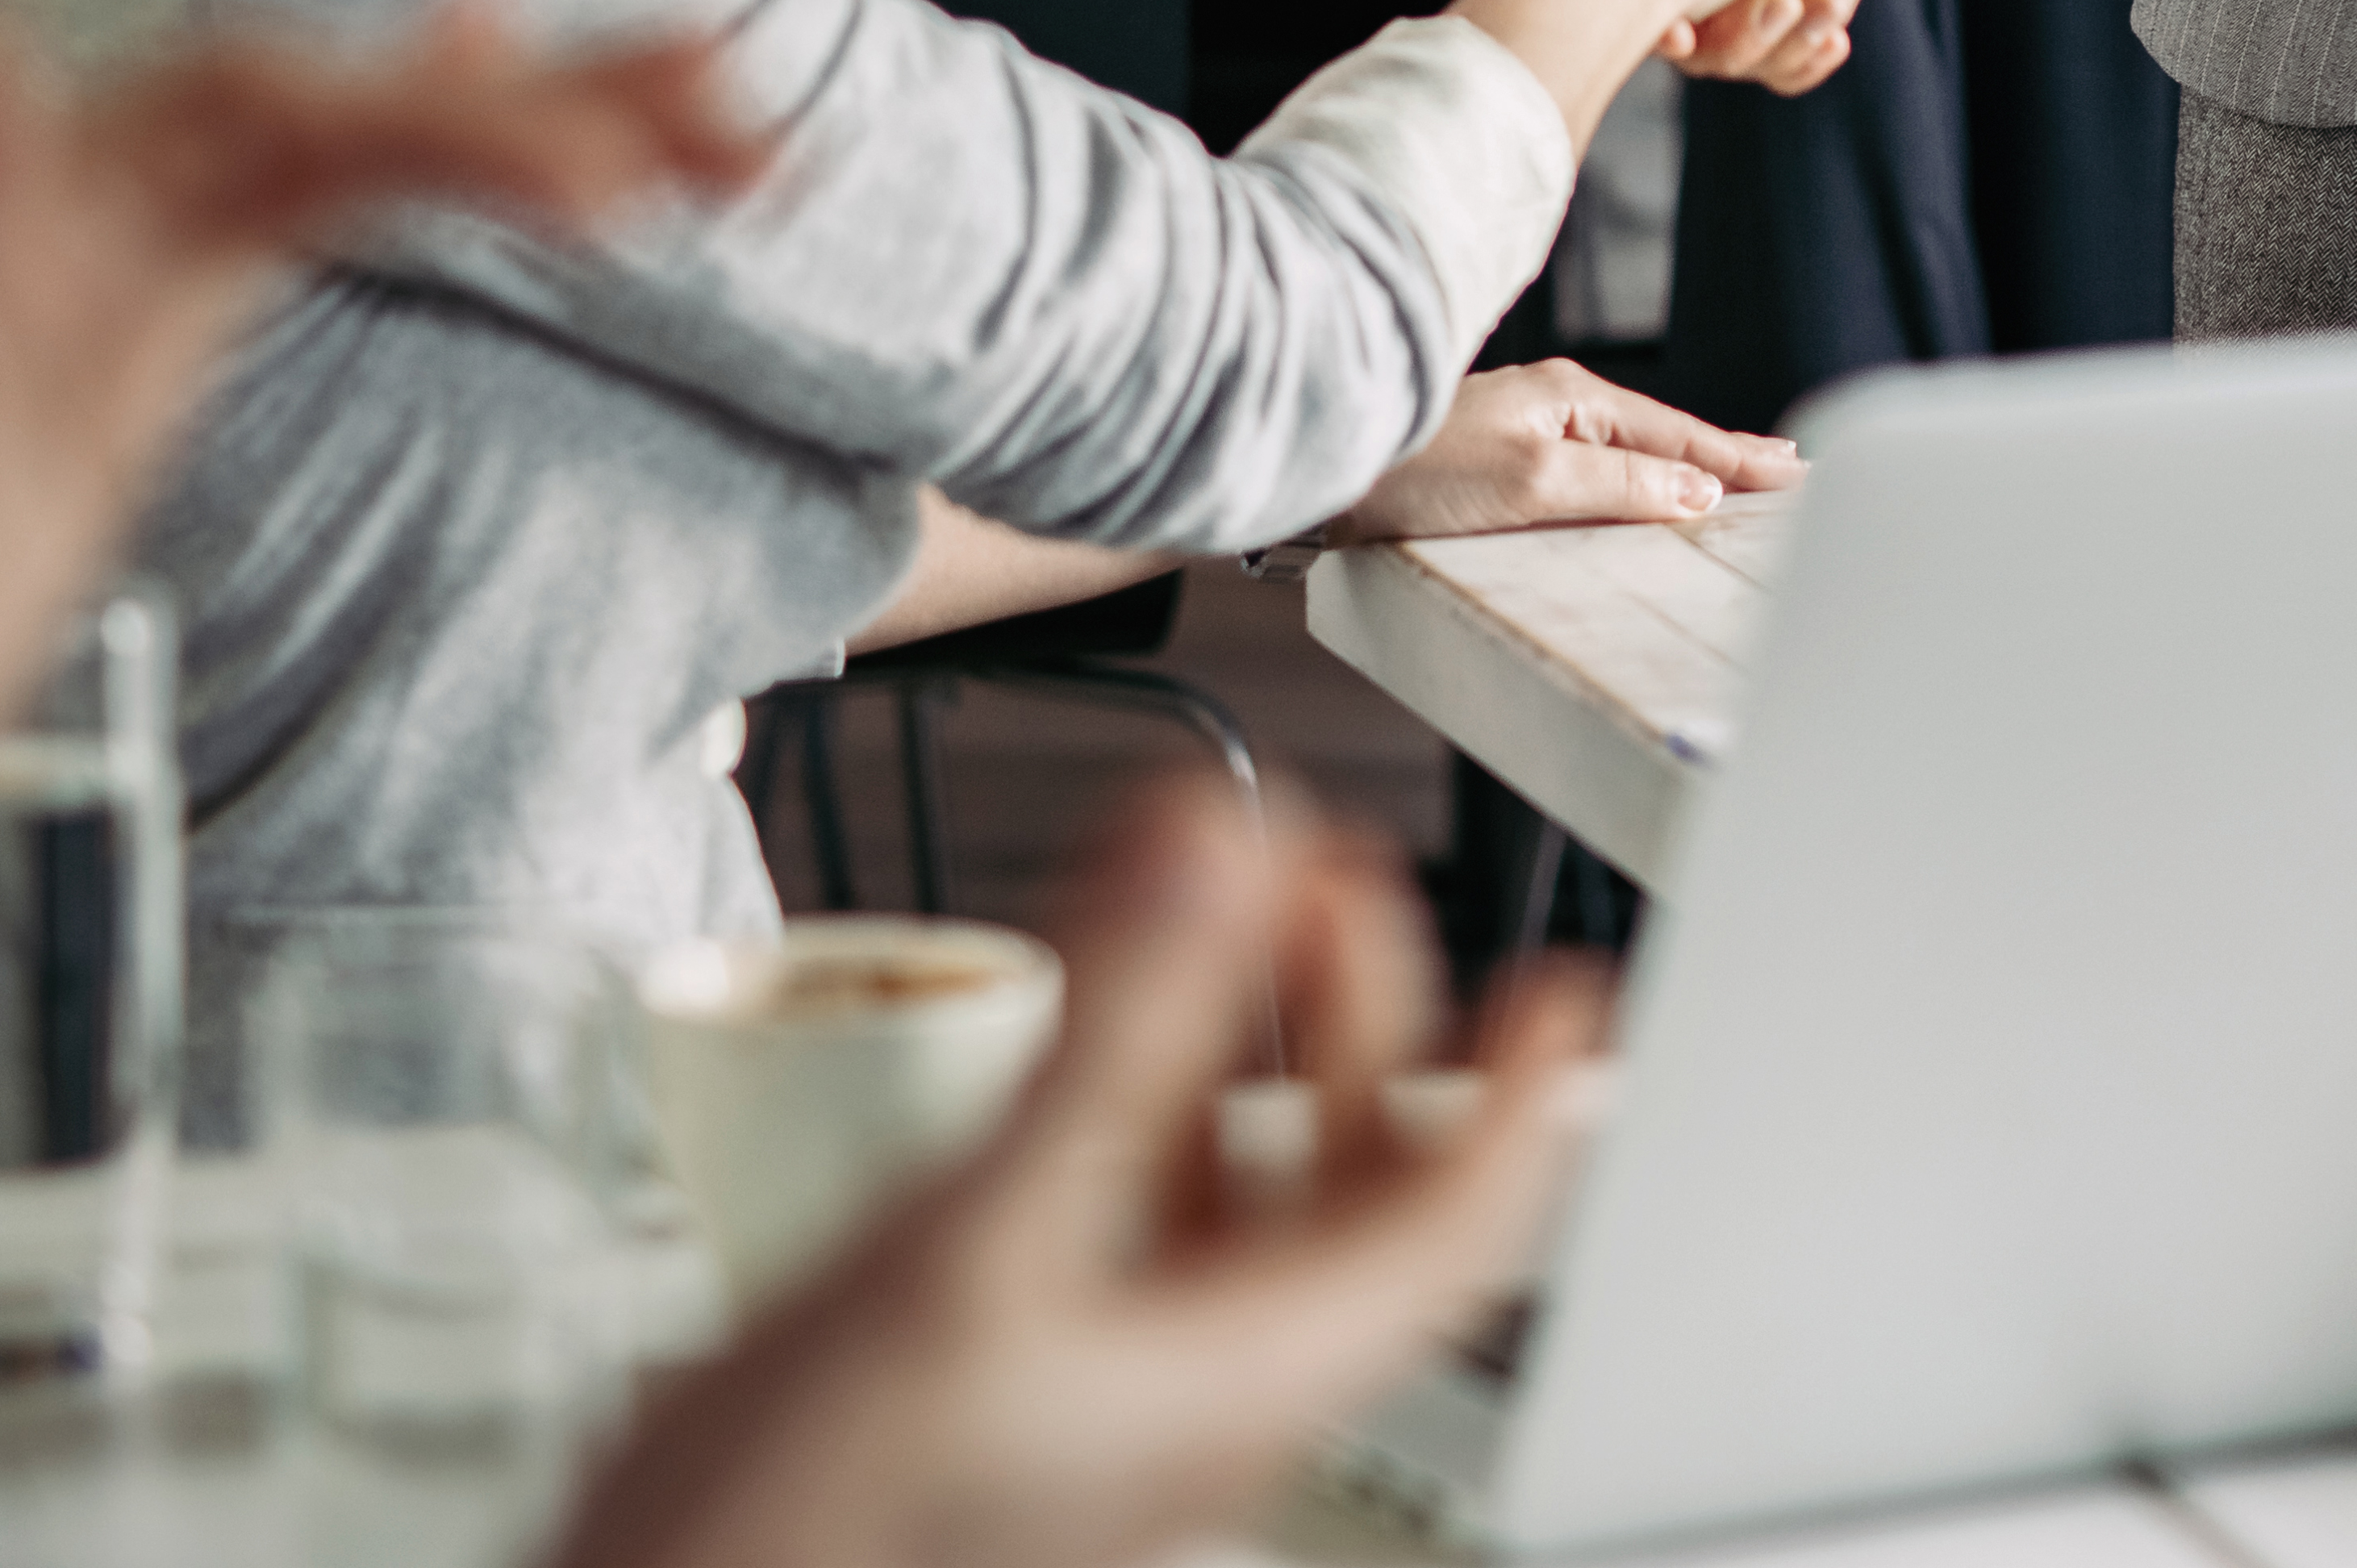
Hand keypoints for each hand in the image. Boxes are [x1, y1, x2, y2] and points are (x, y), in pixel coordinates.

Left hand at [0, 9, 757, 1051]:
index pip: (265, 132)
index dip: (443, 125)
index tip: (607, 177)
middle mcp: (51, 260)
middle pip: (332, 114)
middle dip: (546, 98)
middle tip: (746, 101)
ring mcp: (83, 320)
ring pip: (339, 161)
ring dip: (527, 122)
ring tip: (718, 111)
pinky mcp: (107, 393)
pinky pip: (291, 239)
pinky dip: (416, 174)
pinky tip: (507, 142)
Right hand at [544, 781, 1593, 1567]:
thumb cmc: (797, 1531)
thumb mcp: (975, 1248)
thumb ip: (1107, 1042)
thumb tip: (1216, 856)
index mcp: (1242, 1374)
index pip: (1458, 1227)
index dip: (1525, 1097)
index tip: (1560, 980)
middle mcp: (1199, 1388)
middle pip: (1351, 1190)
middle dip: (1361, 1017)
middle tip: (1341, 880)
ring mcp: (1106, 1390)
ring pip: (1237, 1201)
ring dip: (1250, 1049)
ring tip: (1233, 912)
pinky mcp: (1014, 1382)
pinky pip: (1130, 1223)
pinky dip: (1138, 1105)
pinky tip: (1089, 1038)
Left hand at [1325, 358, 1800, 540]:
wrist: (1327, 465)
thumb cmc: (1418, 470)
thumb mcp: (1532, 480)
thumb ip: (1620, 485)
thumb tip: (1699, 490)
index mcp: (1574, 398)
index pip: (1679, 435)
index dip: (1739, 458)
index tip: (1795, 471)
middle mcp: (1556, 405)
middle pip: (1660, 435)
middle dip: (1723, 453)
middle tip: (1785, 469)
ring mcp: (1526, 429)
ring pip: (1624, 451)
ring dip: (1679, 467)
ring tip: (1727, 482)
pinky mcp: (1496, 462)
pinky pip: (1588, 469)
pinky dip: (1631, 480)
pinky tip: (1635, 497)